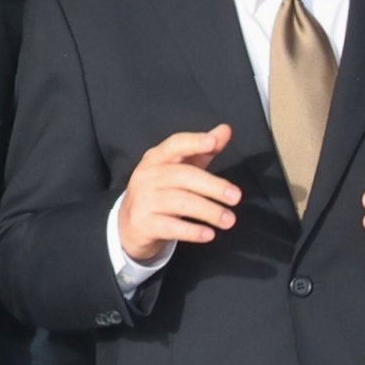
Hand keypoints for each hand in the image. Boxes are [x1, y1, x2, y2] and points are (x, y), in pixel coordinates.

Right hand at [117, 124, 240, 261]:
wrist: (128, 225)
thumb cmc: (160, 191)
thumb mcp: (179, 168)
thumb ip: (202, 151)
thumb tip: (225, 130)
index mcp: (156, 158)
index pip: (175, 145)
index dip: (193, 142)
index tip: (212, 143)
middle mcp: (147, 176)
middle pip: (182, 176)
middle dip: (212, 186)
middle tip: (236, 196)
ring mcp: (143, 200)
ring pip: (179, 202)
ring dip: (208, 211)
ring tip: (229, 219)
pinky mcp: (143, 224)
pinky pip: (171, 227)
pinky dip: (192, 231)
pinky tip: (209, 234)